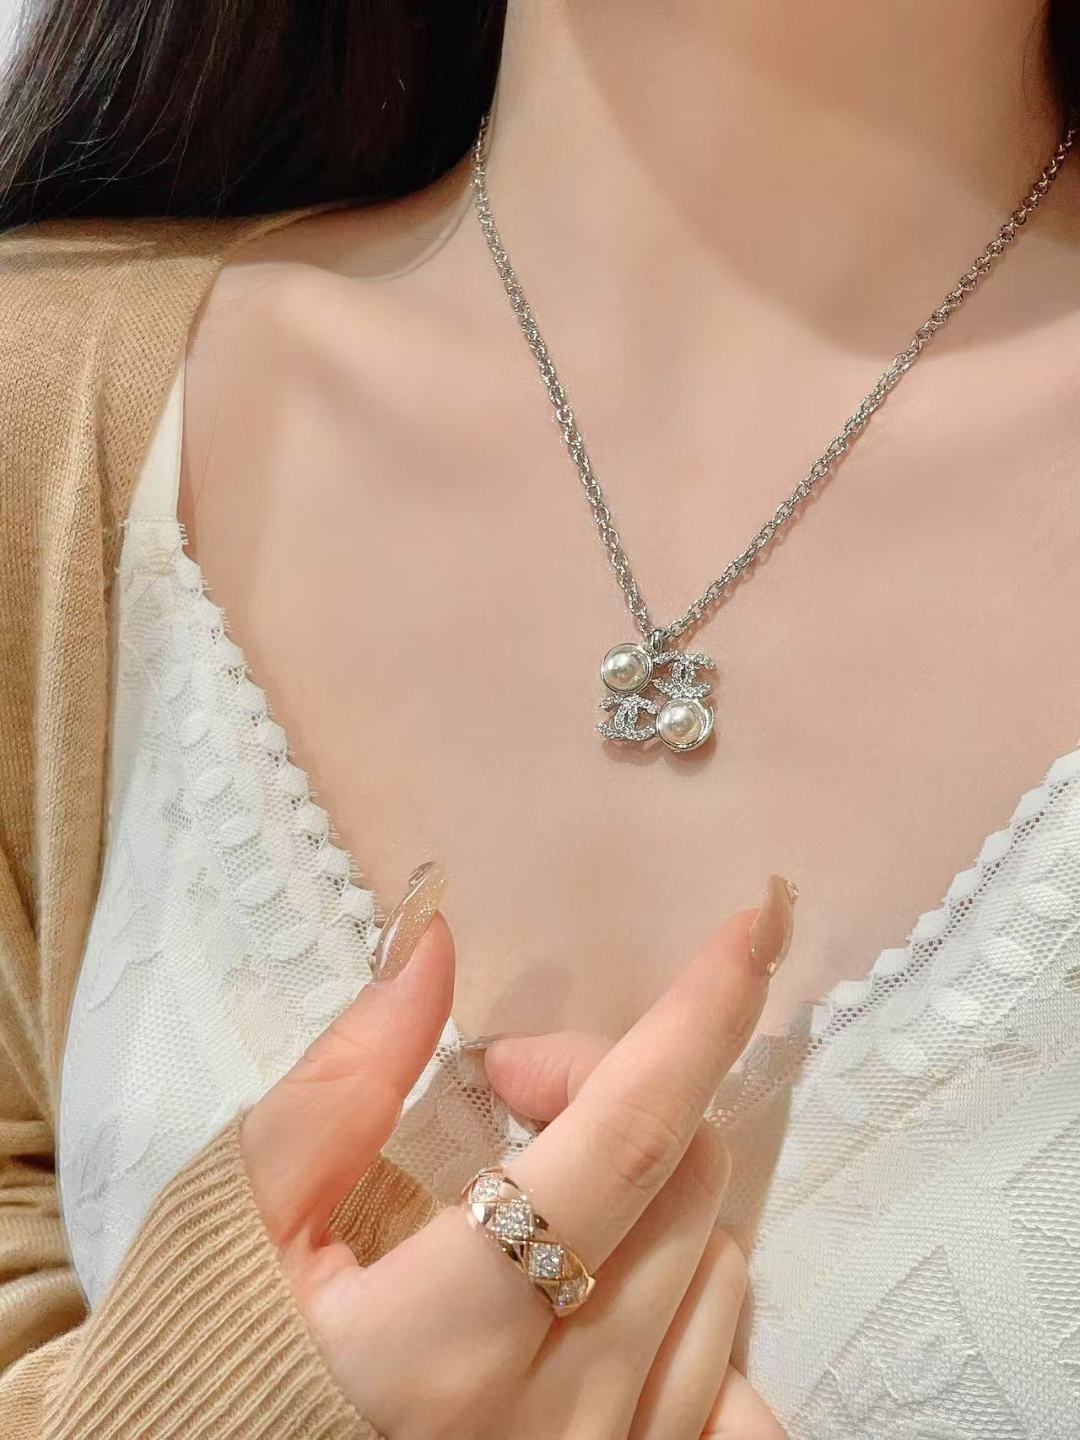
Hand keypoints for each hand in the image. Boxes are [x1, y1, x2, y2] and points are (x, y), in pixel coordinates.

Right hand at [241, 871, 793, 1438]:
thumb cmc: (216, 1355)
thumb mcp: (242, 1212)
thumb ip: (346, 1078)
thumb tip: (436, 947)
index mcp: (439, 1342)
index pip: (617, 1147)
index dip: (693, 1026)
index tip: (750, 929)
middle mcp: (552, 1421)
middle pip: (682, 1191)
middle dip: (623, 1088)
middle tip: (517, 1091)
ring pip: (721, 1274)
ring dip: (654, 1193)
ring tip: (544, 1202)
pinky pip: (738, 1396)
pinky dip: (699, 1310)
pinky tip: (623, 1294)